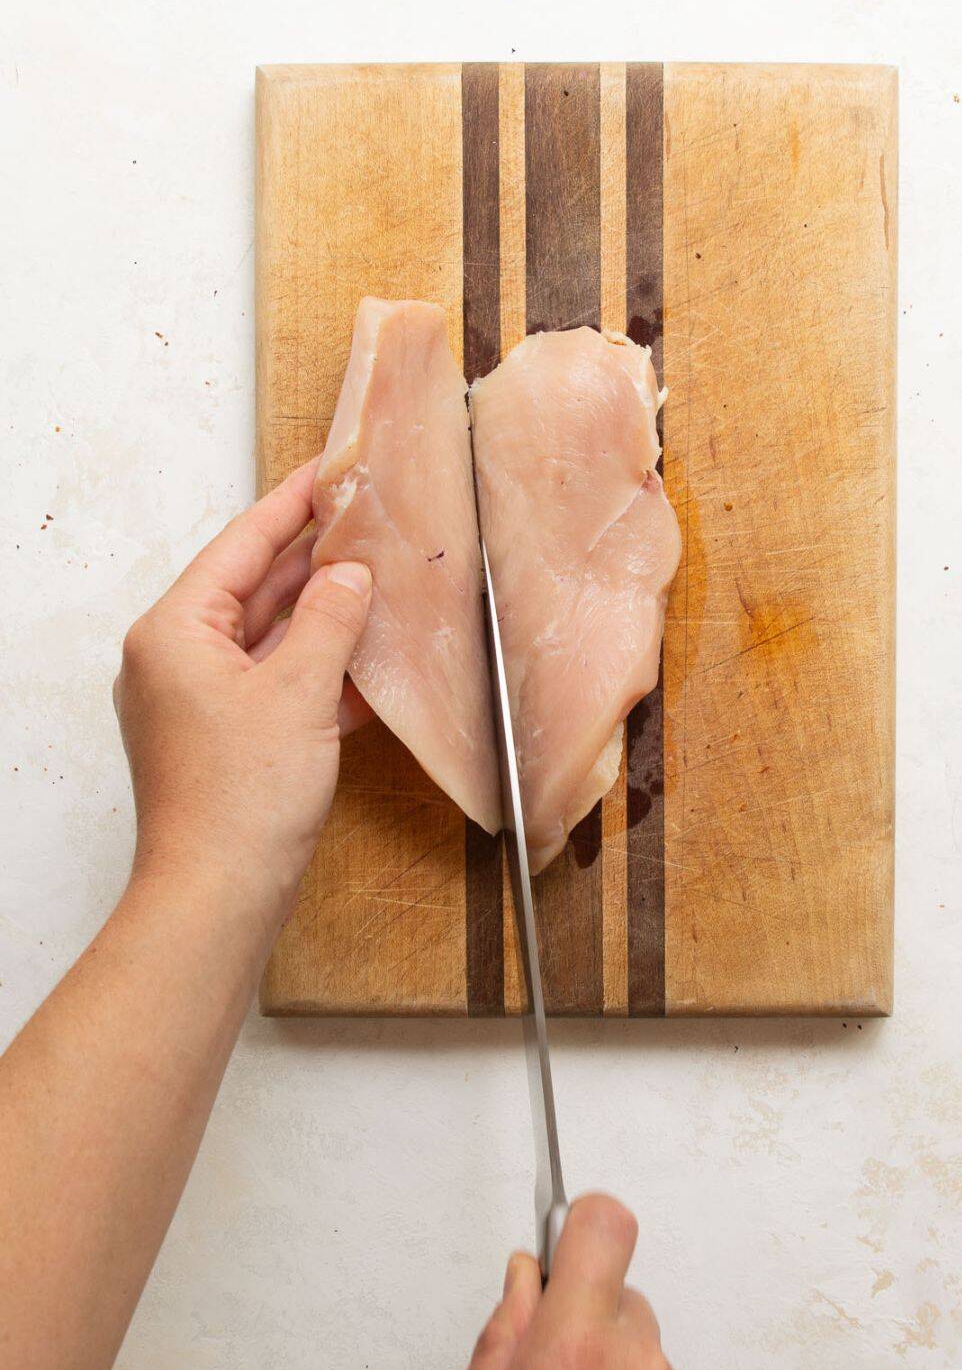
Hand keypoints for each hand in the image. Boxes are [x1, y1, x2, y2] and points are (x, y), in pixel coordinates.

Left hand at [113, 459, 372, 926]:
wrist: (219, 896)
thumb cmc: (239, 799)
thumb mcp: (299, 692)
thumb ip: (330, 621)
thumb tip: (349, 574)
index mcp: (174, 632)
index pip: (239, 546)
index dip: (288, 507)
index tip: (324, 473)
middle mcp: (177, 659)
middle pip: (253, 589)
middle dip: (312, 561)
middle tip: (364, 520)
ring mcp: (199, 701)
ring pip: (270, 638)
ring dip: (323, 615)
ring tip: (379, 577)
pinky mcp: (226, 739)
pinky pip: (277, 683)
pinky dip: (319, 669)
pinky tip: (368, 658)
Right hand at [452, 1195, 707, 1369]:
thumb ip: (507, 1331)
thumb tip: (527, 1278)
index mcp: (575, 1346)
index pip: (604, 1225)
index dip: (583, 1222)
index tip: (570, 1230)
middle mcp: (637, 1364)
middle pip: (620, 1298)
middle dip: (589, 1321)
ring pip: (641, 1346)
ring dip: (617, 1369)